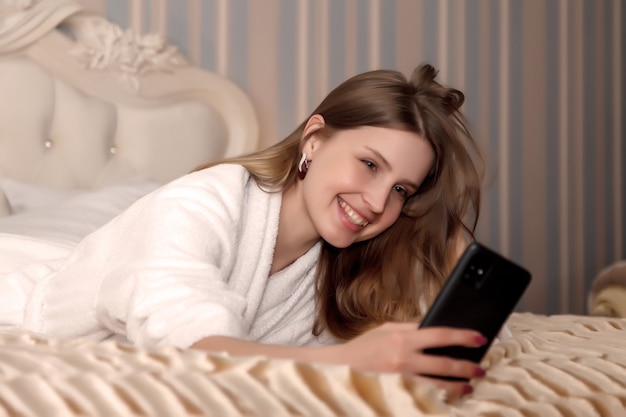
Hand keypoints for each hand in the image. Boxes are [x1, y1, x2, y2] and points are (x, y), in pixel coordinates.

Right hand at [324, 322, 486, 397]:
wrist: (339, 368)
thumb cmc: (363, 348)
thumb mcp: (386, 329)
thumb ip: (411, 327)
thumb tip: (435, 325)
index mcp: (402, 338)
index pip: (440, 334)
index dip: (463, 336)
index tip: (480, 337)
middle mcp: (404, 358)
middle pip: (444, 363)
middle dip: (466, 367)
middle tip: (481, 369)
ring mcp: (401, 378)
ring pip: (438, 385)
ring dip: (457, 386)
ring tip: (469, 386)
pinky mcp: (398, 392)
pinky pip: (424, 395)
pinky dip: (438, 396)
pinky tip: (447, 396)